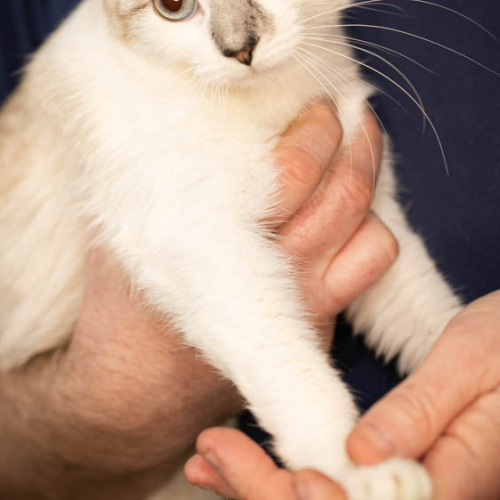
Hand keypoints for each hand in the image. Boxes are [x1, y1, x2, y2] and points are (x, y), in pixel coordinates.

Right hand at [0, 99, 396, 499]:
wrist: (137, 400)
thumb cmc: (125, 312)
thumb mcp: (125, 240)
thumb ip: (151, 185)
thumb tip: (161, 111)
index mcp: (229, 251)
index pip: (295, 175)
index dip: (315, 130)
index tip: (315, 99)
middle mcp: (281, 284)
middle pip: (346, 199)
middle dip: (358, 144)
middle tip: (351, 109)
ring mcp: (309, 313)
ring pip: (375, 239)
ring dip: (373, 188)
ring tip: (360, 149)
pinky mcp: (320, 332)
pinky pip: (367, 273)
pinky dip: (368, 232)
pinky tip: (350, 205)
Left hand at [185, 281, 499, 499]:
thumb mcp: (477, 356)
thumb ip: (418, 409)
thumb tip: (355, 455)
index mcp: (470, 482)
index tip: (281, 472)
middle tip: (211, 456)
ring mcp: (443, 499)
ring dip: (278, 497)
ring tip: (213, 466)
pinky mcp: (432, 479)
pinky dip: (310, 497)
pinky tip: (266, 497)